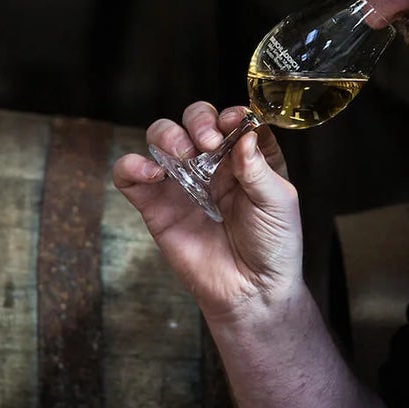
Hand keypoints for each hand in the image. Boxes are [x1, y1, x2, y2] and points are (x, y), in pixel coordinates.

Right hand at [112, 101, 302, 321]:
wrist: (251, 292)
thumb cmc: (272, 246)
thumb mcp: (279, 202)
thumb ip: (258, 167)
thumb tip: (243, 133)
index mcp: (245, 156)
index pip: (231, 119)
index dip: (230, 115)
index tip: (232, 124)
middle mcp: (212, 163)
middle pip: (193, 119)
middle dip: (198, 120)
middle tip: (206, 143)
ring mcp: (181, 182)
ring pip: (159, 137)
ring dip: (167, 135)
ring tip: (182, 155)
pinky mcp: (155, 205)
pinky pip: (129, 175)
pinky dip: (132, 165)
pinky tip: (152, 173)